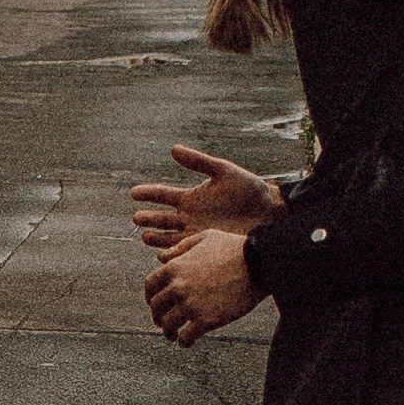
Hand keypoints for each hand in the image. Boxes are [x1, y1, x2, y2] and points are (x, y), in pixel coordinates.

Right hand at [132, 146, 286, 255]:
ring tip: (145, 237)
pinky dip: (173, 254)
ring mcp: (196, 233)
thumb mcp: (224, 171)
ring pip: (169, 238)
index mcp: (191, 197)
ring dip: (156, 238)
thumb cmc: (248, 189)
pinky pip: (184, 252)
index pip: (163, 194)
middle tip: (137, 218)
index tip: (134, 192)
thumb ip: (199, 162)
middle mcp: (189, 216)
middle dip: (149, 219)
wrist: (269, 212)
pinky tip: (165, 256)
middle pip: (162, 218)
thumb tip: (173, 149)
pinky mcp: (205, 247)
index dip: (148, 193)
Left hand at [146, 228, 261, 346]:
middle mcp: (178, 287)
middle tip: (162, 322)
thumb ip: (181, 247)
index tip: (155, 303)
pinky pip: (187, 337)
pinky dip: (184, 342)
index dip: (150, 297)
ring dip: (168, 332)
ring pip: (169, 325)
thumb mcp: (204, 237)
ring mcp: (191, 305)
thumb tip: (161, 257)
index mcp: (175, 267)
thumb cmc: (234, 248)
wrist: (259, 263)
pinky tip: (187, 342)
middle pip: (157, 308)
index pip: (150, 286)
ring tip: (174, 336)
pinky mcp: (207, 320)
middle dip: (157, 317)